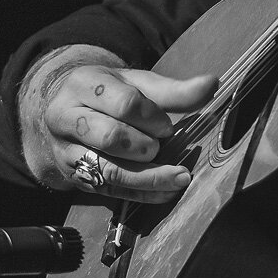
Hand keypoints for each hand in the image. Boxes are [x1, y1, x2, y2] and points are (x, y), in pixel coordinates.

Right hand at [17, 44, 218, 202]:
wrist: (67, 110)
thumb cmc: (109, 93)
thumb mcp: (136, 82)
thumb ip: (173, 89)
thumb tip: (211, 84)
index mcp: (83, 84)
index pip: (123, 103)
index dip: (152, 117)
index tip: (167, 125)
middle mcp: (66, 117)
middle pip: (111, 137)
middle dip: (145, 145)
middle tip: (162, 144)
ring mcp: (66, 151)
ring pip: (108, 170)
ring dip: (149, 177)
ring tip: (179, 175)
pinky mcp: (74, 178)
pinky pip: (110, 192)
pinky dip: (143, 194)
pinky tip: (167, 191)